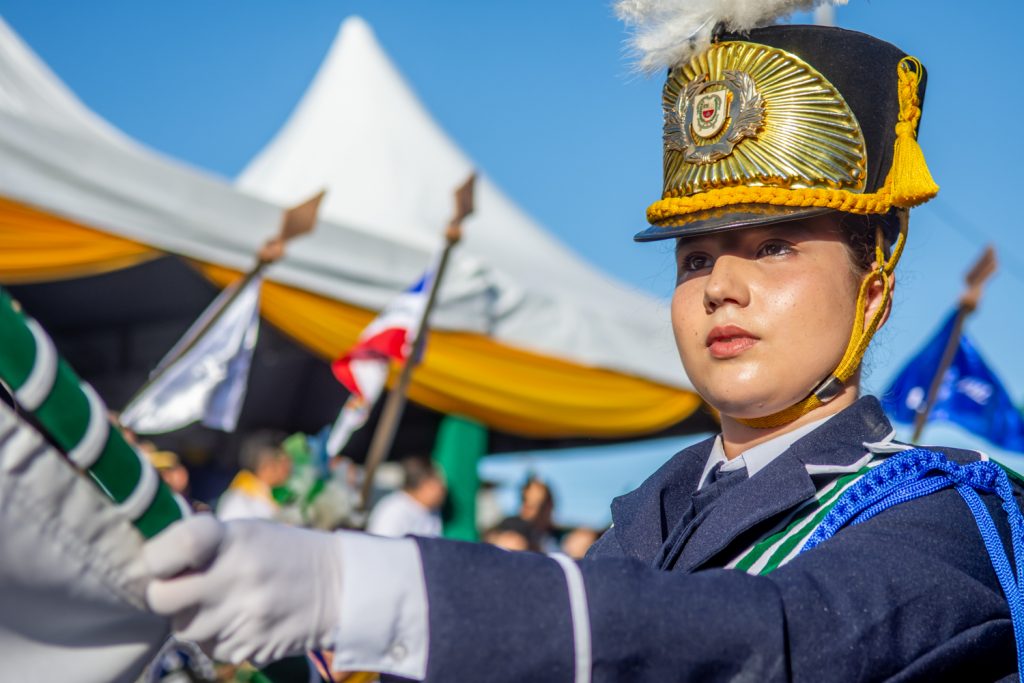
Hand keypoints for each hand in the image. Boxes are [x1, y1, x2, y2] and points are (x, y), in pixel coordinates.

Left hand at [143, 515, 343, 664]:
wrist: (340, 586)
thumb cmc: (285, 552)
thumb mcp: (249, 531)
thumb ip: (204, 543)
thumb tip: (153, 561)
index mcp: (232, 540)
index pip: (169, 549)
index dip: (158, 558)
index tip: (165, 560)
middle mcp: (235, 578)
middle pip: (160, 599)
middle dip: (166, 594)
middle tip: (185, 588)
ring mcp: (242, 618)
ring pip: (183, 629)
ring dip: (193, 618)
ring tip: (223, 602)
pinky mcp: (248, 649)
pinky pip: (210, 649)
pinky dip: (217, 637)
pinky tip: (241, 619)